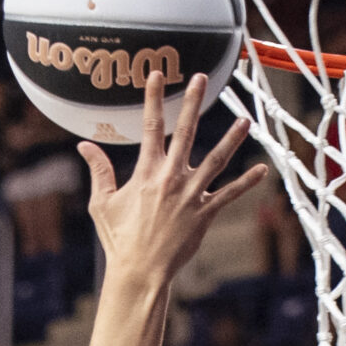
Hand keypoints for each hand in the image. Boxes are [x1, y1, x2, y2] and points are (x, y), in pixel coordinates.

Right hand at [81, 68, 264, 287]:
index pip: (149, 127)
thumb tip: (83, 146)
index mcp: (146, 172)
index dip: (153, 99)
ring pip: (216, 160)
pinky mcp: (204, 214)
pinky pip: (229, 194)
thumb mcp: (102, 203)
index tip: (157, 75)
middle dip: (192, 103)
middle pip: (185, 132)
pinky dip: (246, 182)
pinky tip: (261, 169)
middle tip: (201, 78)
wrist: (140, 270)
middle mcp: (171, 178)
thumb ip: (99, 171)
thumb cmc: (119, 239)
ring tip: (244, 121)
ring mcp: (191, 195)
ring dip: (231, 139)